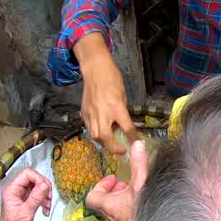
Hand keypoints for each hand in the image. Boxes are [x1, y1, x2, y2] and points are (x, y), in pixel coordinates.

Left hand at [0, 168, 51, 220]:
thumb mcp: (26, 213)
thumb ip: (36, 197)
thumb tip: (45, 185)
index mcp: (12, 190)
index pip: (27, 174)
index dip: (39, 179)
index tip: (45, 189)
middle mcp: (15, 190)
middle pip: (34, 179)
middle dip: (44, 188)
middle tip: (48, 198)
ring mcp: (21, 195)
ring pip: (37, 187)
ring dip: (45, 195)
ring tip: (47, 205)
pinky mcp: (25, 201)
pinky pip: (38, 195)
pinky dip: (44, 201)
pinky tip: (45, 209)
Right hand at [75, 35, 136, 153]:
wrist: (95, 70)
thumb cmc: (112, 79)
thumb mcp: (123, 96)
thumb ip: (123, 112)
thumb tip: (125, 124)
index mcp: (116, 107)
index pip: (126, 128)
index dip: (133, 139)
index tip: (136, 145)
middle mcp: (102, 113)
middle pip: (106, 137)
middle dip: (114, 148)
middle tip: (121, 150)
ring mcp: (91, 114)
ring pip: (95, 136)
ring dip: (103, 143)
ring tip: (110, 144)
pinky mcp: (84, 112)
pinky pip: (89, 128)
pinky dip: (95, 133)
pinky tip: (101, 133)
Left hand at [84, 138, 148, 220]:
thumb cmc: (146, 212)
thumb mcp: (142, 183)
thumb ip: (138, 164)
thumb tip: (137, 146)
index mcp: (109, 206)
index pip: (92, 197)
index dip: (101, 185)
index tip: (113, 179)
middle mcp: (113, 218)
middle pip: (105, 203)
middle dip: (115, 191)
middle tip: (126, 185)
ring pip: (117, 211)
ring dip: (124, 200)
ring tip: (137, 193)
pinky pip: (128, 218)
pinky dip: (133, 209)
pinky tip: (147, 204)